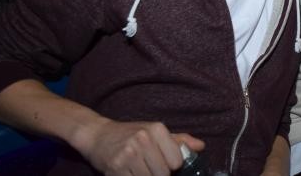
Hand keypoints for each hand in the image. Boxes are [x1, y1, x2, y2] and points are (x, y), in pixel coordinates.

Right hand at [79, 119, 204, 175]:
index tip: (165, 164)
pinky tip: (130, 173)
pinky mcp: (116, 167)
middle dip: (159, 175)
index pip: (177, 161)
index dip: (172, 167)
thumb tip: (201, 146)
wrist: (99, 135)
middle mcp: (143, 139)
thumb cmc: (131, 134)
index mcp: (156, 129)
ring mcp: (128, 154)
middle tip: (150, 168)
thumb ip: (179, 140)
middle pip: (164, 173)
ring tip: (140, 170)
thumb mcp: (155, 132)